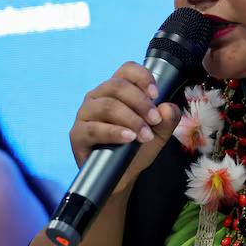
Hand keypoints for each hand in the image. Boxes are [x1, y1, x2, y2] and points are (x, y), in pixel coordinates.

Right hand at [69, 62, 181, 192]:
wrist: (122, 176)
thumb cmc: (136, 148)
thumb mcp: (159, 133)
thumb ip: (167, 119)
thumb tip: (167, 108)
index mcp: (115, 89)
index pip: (126, 69)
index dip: (142, 77)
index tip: (156, 94)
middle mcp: (98, 96)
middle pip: (117, 85)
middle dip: (141, 102)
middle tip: (155, 120)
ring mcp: (85, 114)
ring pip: (107, 105)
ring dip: (131, 119)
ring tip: (145, 135)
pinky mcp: (77, 134)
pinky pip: (94, 128)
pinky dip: (114, 132)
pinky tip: (128, 138)